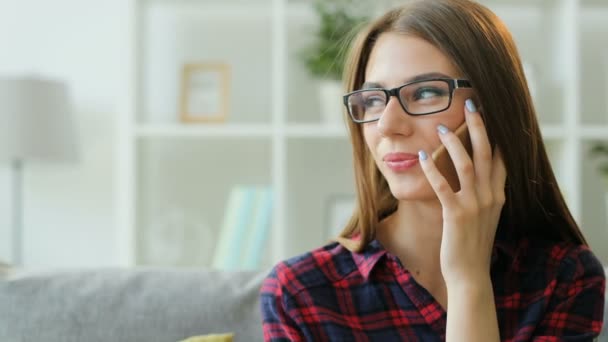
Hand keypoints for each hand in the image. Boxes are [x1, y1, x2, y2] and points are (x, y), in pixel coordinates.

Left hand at [418, 99, 506, 285]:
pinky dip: (432, 169)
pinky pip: (443, 186)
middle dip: (479, 126)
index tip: (489, 113)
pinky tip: (421, 156)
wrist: (470, 274)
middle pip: (487, 153)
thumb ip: (484, 195)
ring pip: (467, 165)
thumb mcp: (485, 216)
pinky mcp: (456, 215)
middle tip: (471, 103)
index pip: (501, 158)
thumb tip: (477, 176)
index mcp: (498, 195)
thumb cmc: (472, 244)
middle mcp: (490, 197)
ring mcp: (475, 206)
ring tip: (440, 128)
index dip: (496, 133)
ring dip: (453, 144)